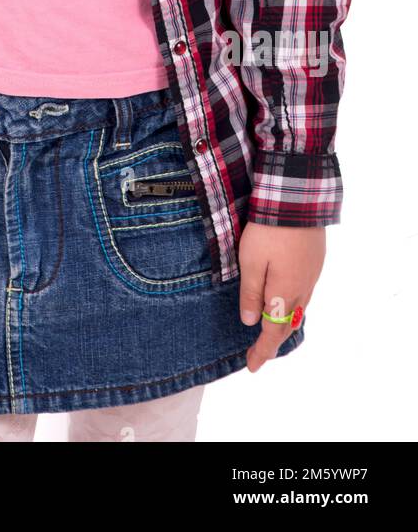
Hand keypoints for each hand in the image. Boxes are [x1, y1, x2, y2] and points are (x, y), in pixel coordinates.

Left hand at [238, 222, 325, 371]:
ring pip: (299, 310)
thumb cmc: (269, 230)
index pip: (274, 331)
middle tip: (259, 353)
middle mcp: (303, 288)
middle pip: (289, 324)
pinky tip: (286, 303)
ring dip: (284, 325)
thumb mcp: (250, 261)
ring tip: (271, 332)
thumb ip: (251, 293)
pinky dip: (293, 307)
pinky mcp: (315, 262)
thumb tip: (251, 322)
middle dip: (273, 342)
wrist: (297, 199)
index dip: (263, 351)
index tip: (252, 366)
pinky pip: (305, 294)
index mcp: (286, 293)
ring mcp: (312, 275)